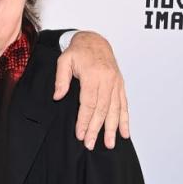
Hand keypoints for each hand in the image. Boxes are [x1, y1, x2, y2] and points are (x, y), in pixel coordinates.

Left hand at [53, 31, 129, 149]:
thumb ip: (60, 79)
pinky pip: (124, 104)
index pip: (88, 103)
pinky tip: (125, 132)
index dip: (84, 120)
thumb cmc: (78, 51)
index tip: (80, 134)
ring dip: (112, 128)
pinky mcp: (120, 85)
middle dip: (96, 129)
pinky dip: (125, 119)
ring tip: (109, 144)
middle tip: (90, 144)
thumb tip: (57, 96)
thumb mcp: (64, 60)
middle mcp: (107, 79)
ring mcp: (116, 83)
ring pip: (115, 109)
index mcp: (93, 74)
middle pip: (102, 109)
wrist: (95, 40)